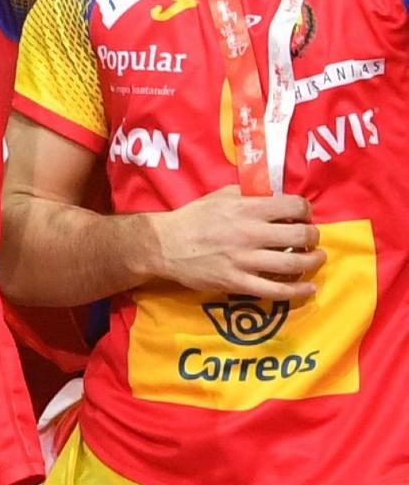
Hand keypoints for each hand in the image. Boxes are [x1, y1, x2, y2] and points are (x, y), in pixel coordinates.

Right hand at [148, 186, 323, 301]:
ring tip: (316, 258)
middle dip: (313, 236)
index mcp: (246, 208)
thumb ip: (249, 194)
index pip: (293, 206)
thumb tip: (276, 195)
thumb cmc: (195, 217)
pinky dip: (297, 291)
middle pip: (299, 235)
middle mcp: (250, 233)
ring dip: (312, 261)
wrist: (167, 245)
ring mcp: (245, 260)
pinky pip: (275, 290)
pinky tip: (309, 289)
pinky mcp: (238, 283)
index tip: (304, 215)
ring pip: (292, 264)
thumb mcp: (221, 195)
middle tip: (312, 237)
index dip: (306, 209)